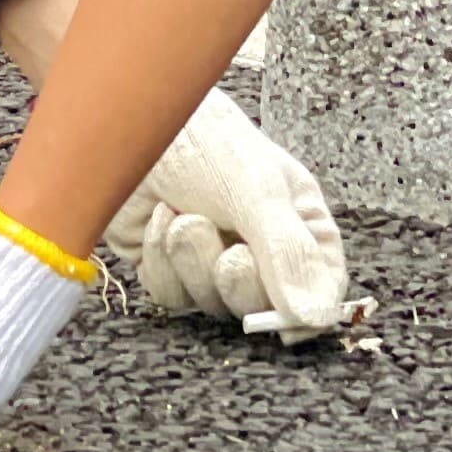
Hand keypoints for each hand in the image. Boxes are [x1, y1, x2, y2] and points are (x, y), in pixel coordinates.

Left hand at [111, 89, 363, 340]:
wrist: (129, 124)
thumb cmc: (203, 140)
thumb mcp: (257, 190)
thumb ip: (288, 254)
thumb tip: (317, 318)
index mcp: (297, 218)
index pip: (322, 283)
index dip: (309, 312)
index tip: (291, 328)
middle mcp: (258, 243)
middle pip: (264, 305)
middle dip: (241, 283)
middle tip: (232, 255)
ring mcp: (210, 256)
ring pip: (213, 303)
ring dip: (194, 263)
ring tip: (185, 216)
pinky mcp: (167, 264)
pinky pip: (172, 294)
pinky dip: (162, 262)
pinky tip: (159, 220)